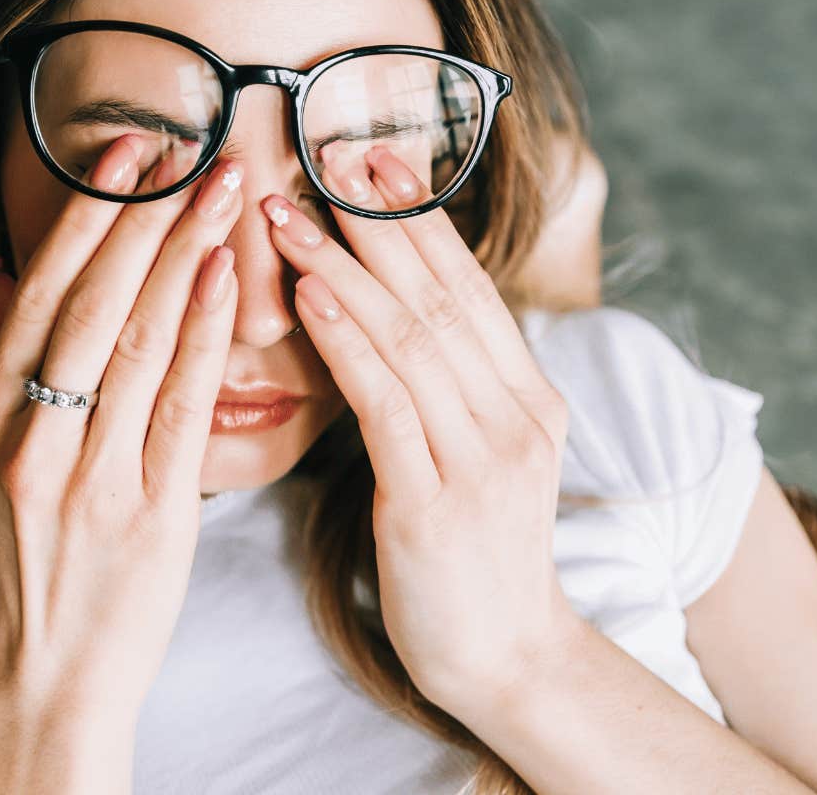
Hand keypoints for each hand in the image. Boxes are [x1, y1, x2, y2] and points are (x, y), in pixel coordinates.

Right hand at [0, 132, 242, 718]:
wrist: (52, 672)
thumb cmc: (34, 556)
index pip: (35, 293)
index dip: (82, 216)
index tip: (125, 151)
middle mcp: (25, 439)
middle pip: (86, 303)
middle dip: (140, 216)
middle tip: (189, 147)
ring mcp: (84, 476)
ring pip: (133, 343)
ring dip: (181, 254)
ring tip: (222, 189)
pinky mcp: (146, 512)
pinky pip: (177, 407)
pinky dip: (200, 335)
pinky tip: (225, 278)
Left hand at [259, 143, 587, 717]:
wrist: (506, 661)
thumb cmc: (470, 556)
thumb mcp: (475, 457)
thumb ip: (450, 387)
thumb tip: (391, 311)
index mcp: (529, 398)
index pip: (468, 288)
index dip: (419, 221)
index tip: (371, 160)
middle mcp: (517, 416)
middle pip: (440, 295)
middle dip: (379, 221)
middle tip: (324, 155)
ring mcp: (483, 459)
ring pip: (410, 337)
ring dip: (343, 267)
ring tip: (288, 214)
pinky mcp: (436, 503)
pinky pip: (386, 403)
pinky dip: (346, 341)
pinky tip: (307, 296)